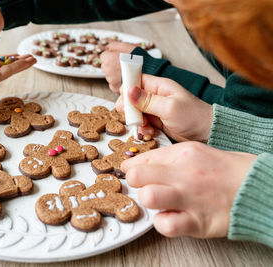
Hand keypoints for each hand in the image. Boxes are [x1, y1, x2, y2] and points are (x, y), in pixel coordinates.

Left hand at [101, 42, 136, 91]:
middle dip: (112, 65)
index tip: (117, 57)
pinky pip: (114, 84)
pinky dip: (118, 82)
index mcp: (108, 59)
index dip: (111, 55)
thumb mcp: (127, 46)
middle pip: (105, 66)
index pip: (103, 56)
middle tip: (123, 64)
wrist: (149, 73)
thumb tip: (108, 47)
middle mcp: (107, 70)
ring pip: (110, 76)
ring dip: (115, 74)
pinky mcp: (115, 88)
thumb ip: (114, 45)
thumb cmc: (139, 59)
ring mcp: (111, 80)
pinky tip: (127, 78)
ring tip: (127, 72)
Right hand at [116, 74, 212, 141]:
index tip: (127, 103)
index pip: (134, 80)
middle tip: (136, 118)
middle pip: (130, 98)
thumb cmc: (193, 117)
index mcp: (159, 86)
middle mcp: (154, 95)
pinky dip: (143, 129)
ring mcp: (154, 109)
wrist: (207, 134)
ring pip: (134, 112)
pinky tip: (151, 132)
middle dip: (130, 109)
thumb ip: (147, 100)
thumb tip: (128, 90)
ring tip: (147, 127)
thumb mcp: (169, 108)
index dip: (127, 90)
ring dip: (137, 121)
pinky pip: (142, 123)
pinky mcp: (156, 121)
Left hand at [121, 142, 256, 237]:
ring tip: (159, 202)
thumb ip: (167, 158)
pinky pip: (165, 225)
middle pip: (137, 176)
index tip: (132, 173)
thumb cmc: (223, 171)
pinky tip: (170, 218)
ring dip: (148, 201)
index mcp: (182, 153)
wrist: (257, 187)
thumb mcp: (195, 153)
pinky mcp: (197, 221)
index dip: (132, 168)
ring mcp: (189, 197)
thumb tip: (136, 164)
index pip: (141, 159)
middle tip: (144, 186)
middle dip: (135, 182)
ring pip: (147, 196)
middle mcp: (183, 174)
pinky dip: (162, 223)